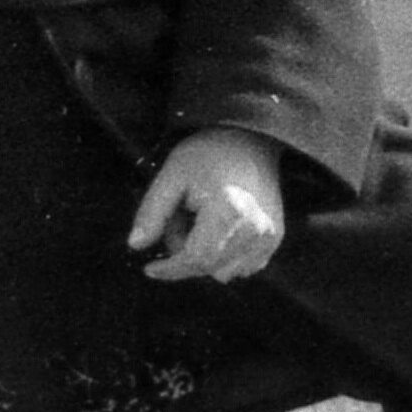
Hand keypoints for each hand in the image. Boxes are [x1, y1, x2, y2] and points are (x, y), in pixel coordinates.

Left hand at [128, 125, 286, 282]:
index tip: (149, 269)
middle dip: (184, 256)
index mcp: (229, 212)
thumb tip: (135, 245)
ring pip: (227, 271)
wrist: (247, 140)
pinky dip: (225, 257)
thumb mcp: (171, 176)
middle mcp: (256, 230)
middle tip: (177, 222)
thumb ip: (152, 213)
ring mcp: (270, 236)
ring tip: (198, 220)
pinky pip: (246, 266)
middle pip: (211, 268)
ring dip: (205, 258)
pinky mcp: (277, 238)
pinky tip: (216, 229)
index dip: (170, 268)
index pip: (197, 258)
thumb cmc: (206, 154)